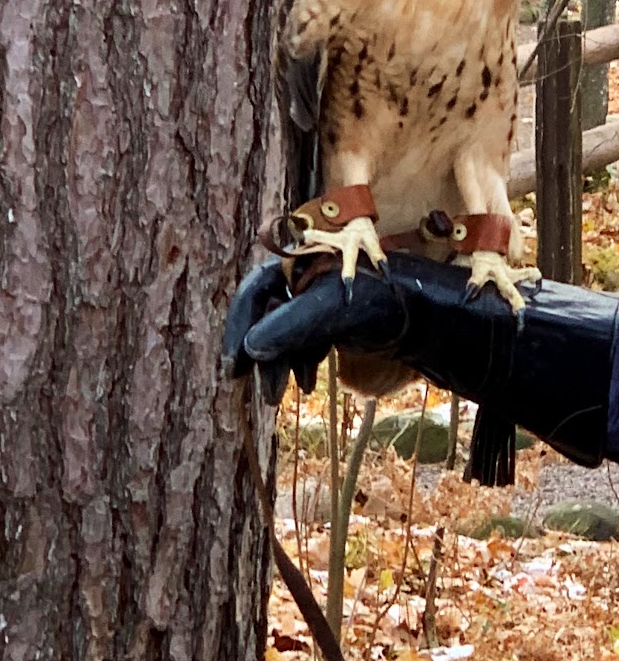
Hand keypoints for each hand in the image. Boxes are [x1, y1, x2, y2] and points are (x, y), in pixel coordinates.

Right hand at [224, 257, 406, 401]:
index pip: (252, 292)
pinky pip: (302, 339)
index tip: (233, 369)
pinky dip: (299, 362)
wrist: (427, 314)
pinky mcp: (329, 318)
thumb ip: (290, 327)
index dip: (237, 328)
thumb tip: (251, 349)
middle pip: (264, 315)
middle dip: (259, 355)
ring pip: (282, 331)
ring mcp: (314, 298)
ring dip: (278, 364)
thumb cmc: (380, 302)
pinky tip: (306, 385)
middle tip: (255, 391)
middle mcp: (299, 277)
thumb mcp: (332, 312)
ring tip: (277, 397)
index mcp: (294, 263)